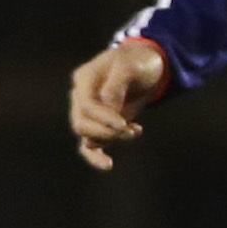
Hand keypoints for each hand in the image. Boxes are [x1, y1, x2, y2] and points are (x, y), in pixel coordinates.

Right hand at [69, 40, 166, 170]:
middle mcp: (80, 97)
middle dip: (108, 132)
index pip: (86, 105)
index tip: (124, 124)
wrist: (146, 65)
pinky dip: (96, 156)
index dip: (104, 118)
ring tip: (135, 131)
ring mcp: (87, 111)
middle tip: (133, 130)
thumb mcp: (131, 66)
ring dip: (110, 140)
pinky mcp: (99, 123)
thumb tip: (108, 109)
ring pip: (86, 136)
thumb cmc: (138, 62)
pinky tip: (108, 165)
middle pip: (82, 124)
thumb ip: (117, 85)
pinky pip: (90, 144)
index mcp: (85, 79)